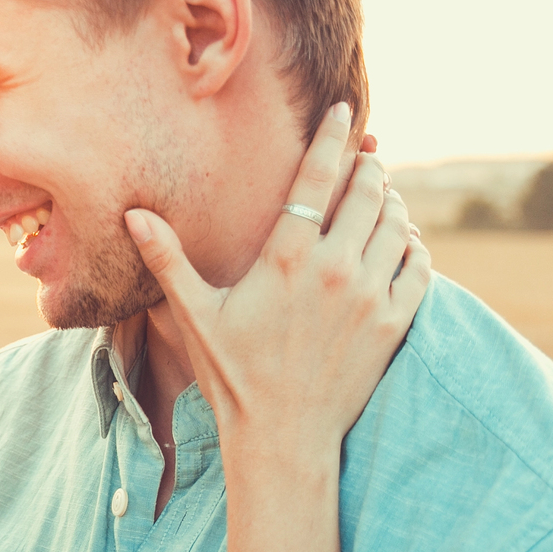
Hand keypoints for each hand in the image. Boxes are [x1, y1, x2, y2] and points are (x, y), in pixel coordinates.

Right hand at [124, 102, 430, 458]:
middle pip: (368, 191)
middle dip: (369, 167)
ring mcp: (369, 296)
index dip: (334, 138)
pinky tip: (402, 243)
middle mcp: (334, 269)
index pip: (318, 178)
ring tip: (382, 198)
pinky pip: (419, 265)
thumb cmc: (234, 376)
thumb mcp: (196, 315)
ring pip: (398, 224)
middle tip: (367, 158)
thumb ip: (169, 260)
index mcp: (286, 258)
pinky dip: (414, 246)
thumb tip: (133, 215)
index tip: (346, 112)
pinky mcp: (395, 323)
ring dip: (393, 204)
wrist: (283, 439)